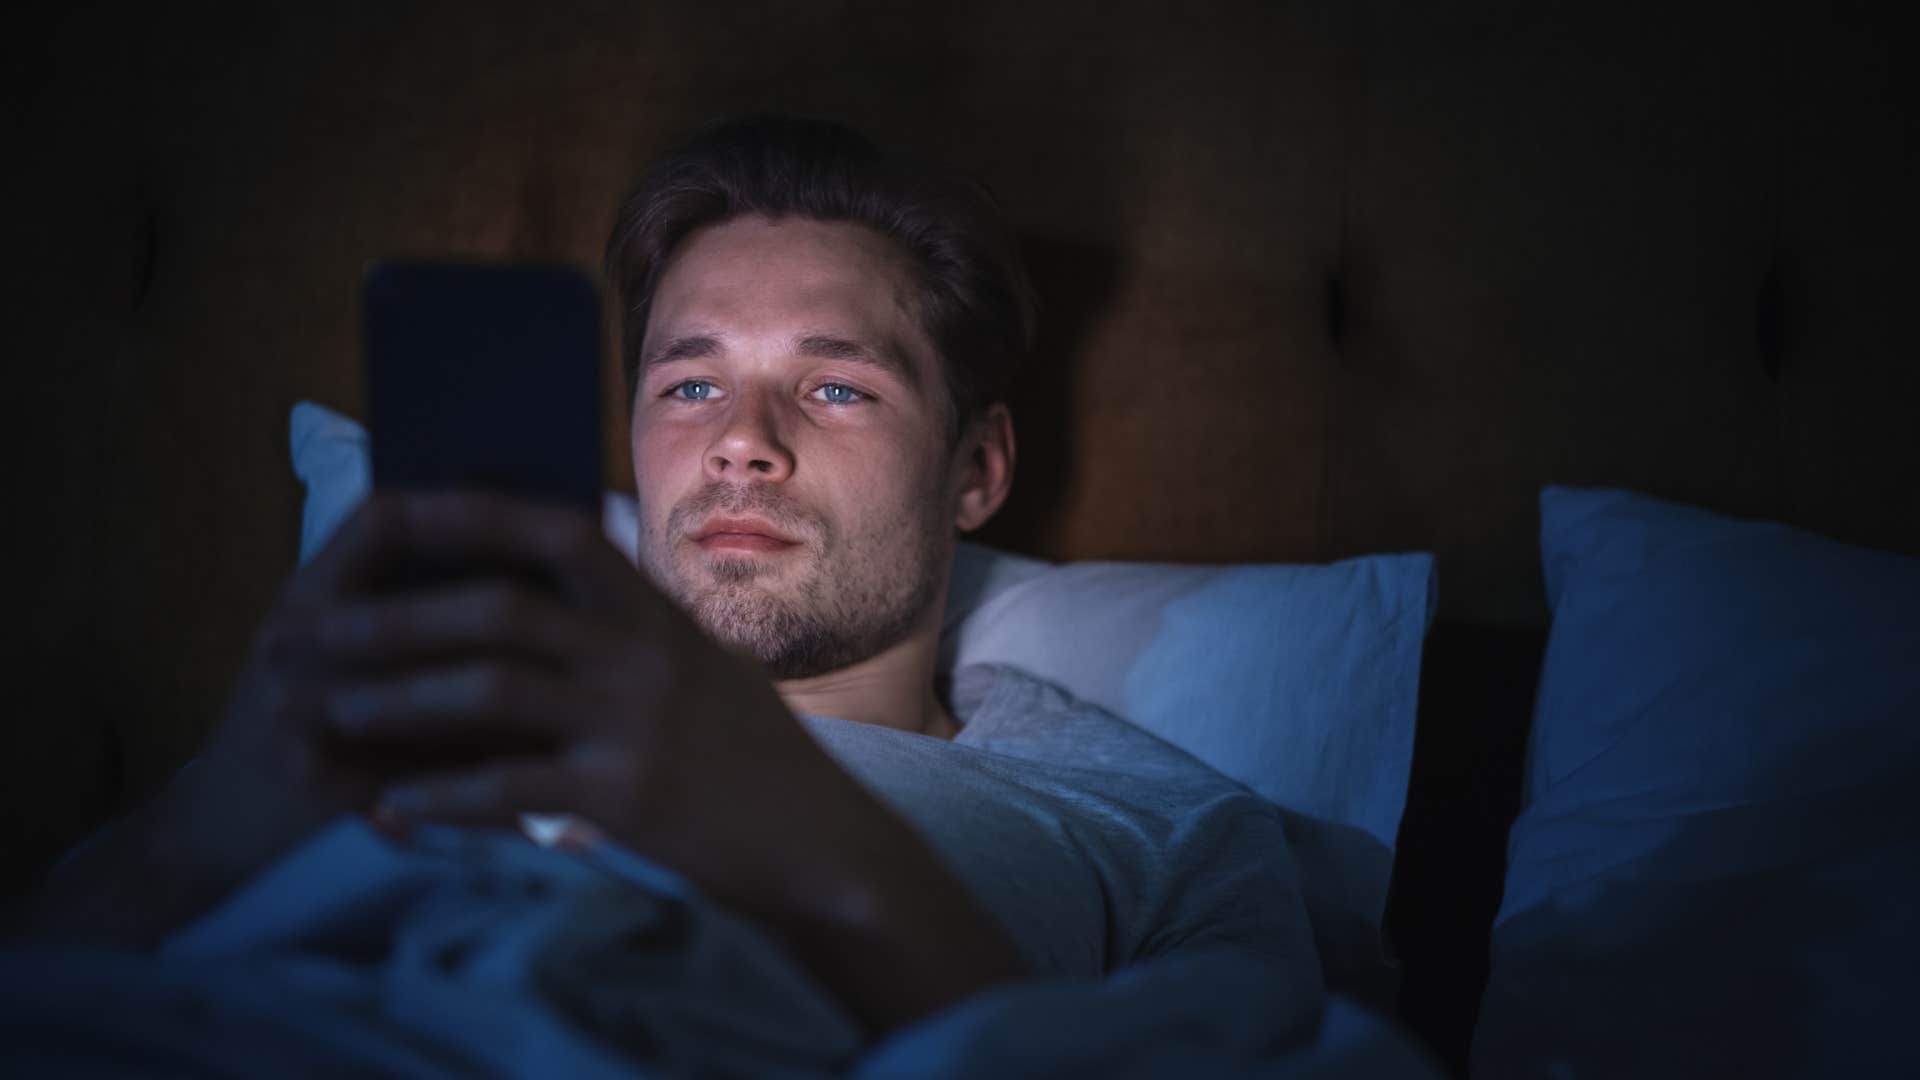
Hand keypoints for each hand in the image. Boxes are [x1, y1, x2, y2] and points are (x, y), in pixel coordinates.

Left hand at [279, 491, 872, 912]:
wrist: (817, 841)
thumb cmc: (748, 756)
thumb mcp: (701, 670)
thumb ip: (628, 631)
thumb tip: (533, 593)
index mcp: (660, 613)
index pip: (560, 529)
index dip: (472, 511)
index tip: (396, 506)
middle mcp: (648, 655)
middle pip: (499, 609)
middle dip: (393, 619)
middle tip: (311, 634)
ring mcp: (638, 723)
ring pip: (491, 690)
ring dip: (396, 698)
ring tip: (327, 709)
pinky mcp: (628, 797)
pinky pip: (510, 788)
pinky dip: (441, 794)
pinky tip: (389, 803)